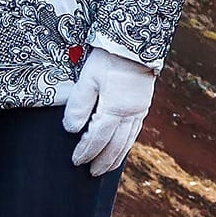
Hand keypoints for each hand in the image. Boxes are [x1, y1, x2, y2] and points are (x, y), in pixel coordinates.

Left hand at [59, 49, 156, 174]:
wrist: (136, 43)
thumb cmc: (109, 59)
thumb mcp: (88, 79)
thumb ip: (79, 105)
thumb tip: (72, 130)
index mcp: (115, 109)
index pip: (98, 138)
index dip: (86, 151)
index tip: (76, 161)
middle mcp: (130, 114)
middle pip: (115, 145)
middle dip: (102, 161)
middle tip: (91, 173)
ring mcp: (139, 110)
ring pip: (127, 141)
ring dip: (116, 157)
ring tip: (106, 168)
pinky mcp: (143, 105)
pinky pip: (135, 132)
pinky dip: (126, 144)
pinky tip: (121, 147)